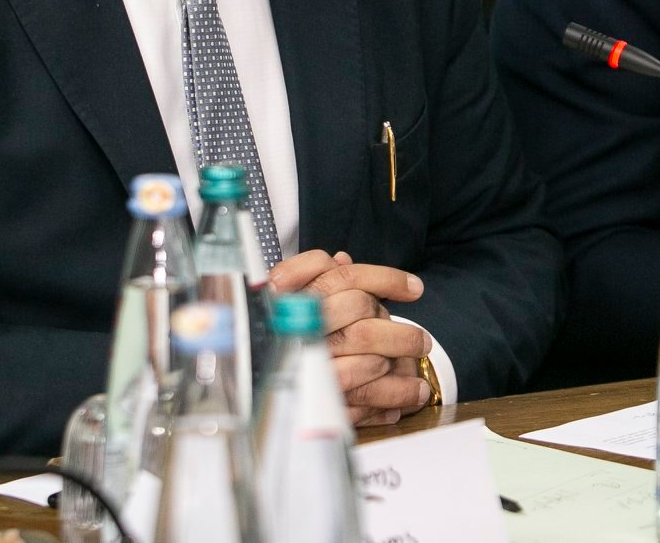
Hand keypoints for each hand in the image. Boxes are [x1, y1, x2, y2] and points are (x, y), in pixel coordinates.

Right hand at [270, 250, 431, 425]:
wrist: (236, 391)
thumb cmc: (265, 337)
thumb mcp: (279, 303)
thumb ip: (309, 279)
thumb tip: (341, 260)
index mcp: (289, 298)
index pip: (346, 277)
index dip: (386, 279)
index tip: (415, 289)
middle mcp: (299, 327)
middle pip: (364, 313)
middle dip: (401, 332)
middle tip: (422, 342)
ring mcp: (308, 364)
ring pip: (372, 357)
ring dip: (402, 366)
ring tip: (420, 375)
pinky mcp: (313, 398)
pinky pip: (364, 395)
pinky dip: (390, 396)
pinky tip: (405, 400)